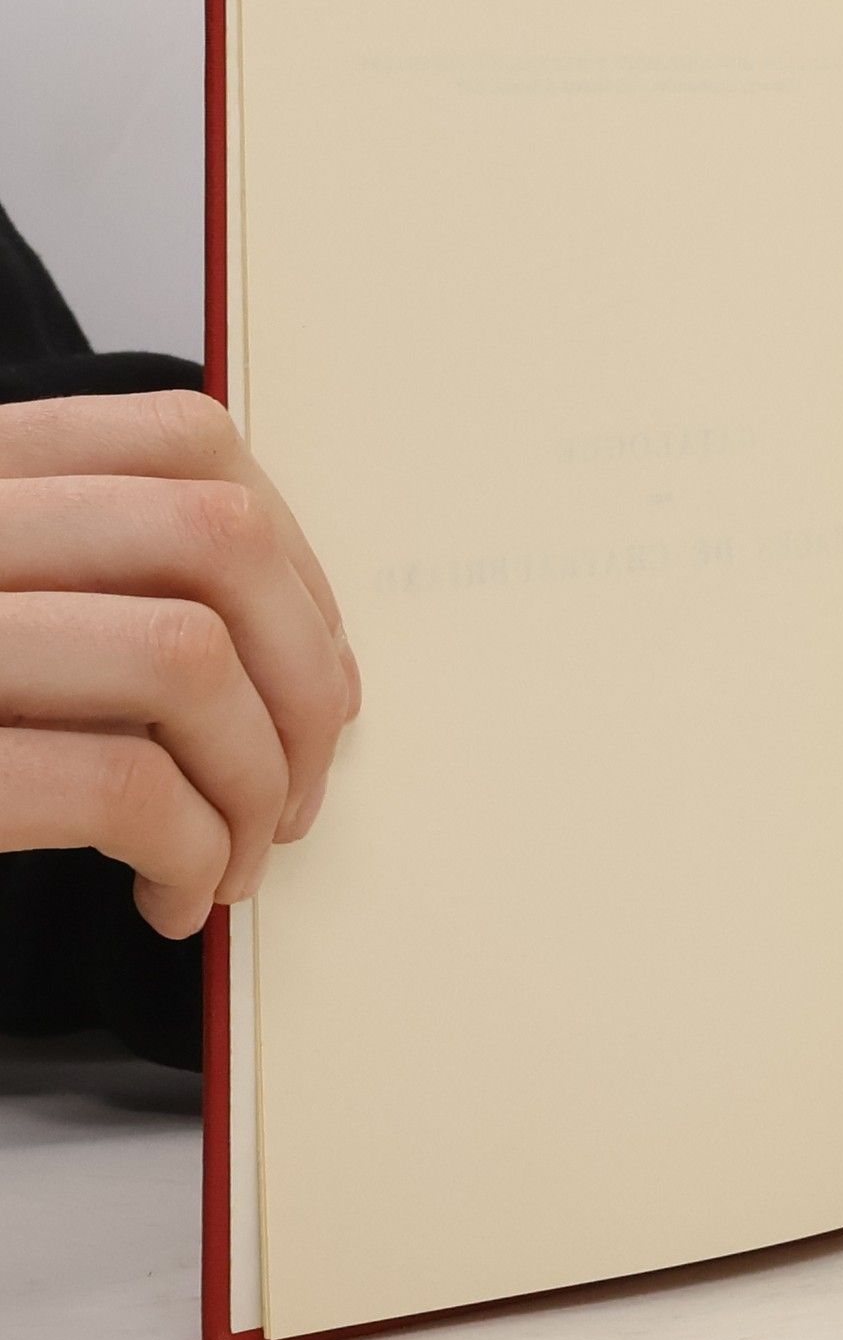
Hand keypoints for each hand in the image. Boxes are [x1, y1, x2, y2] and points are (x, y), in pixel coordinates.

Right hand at [0, 390, 358, 936]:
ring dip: (257, 778)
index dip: (296, 563)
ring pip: (187, 655)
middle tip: (301, 788)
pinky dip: (193, 852)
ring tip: (236, 856)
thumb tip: (316, 671)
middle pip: (218, 540)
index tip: (314, 673)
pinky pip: (122, 786)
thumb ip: (105, 595)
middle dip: (305, 679)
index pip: (186, 443)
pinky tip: (172, 896)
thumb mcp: (14, 623)